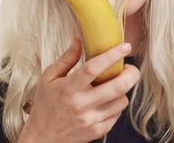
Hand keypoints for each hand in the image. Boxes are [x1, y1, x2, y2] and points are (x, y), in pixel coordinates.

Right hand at [19, 38, 139, 142]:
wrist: (42, 137)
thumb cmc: (45, 105)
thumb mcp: (48, 78)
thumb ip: (66, 59)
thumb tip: (79, 40)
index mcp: (69, 88)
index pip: (94, 68)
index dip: (112, 55)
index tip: (125, 46)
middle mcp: (81, 104)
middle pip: (117, 86)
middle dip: (131, 73)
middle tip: (130, 68)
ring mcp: (91, 120)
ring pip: (122, 101)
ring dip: (122, 91)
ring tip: (113, 86)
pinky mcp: (98, 131)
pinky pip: (118, 115)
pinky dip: (116, 105)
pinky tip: (106, 101)